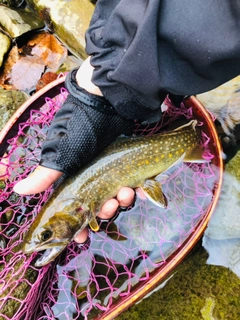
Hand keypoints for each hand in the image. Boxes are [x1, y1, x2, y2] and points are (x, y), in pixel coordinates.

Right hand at [13, 58, 135, 242]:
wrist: (109, 102)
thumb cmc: (82, 129)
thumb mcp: (61, 153)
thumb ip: (45, 174)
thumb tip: (18, 191)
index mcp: (73, 178)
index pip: (72, 208)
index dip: (76, 226)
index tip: (82, 239)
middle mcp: (91, 177)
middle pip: (97, 206)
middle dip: (104, 212)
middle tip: (109, 208)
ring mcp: (111, 172)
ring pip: (115, 198)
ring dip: (120, 201)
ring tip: (124, 194)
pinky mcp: (128, 166)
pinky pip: (132, 186)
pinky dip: (134, 191)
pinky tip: (135, 188)